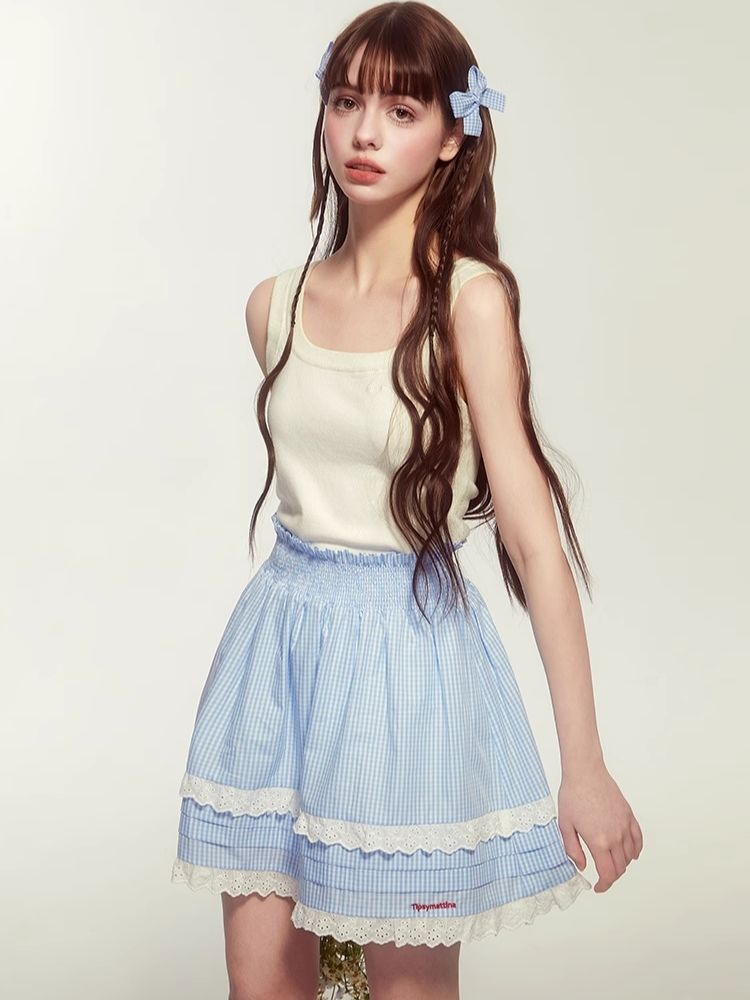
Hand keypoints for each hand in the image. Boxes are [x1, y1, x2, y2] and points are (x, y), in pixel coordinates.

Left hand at [557, 760, 642, 892]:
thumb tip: (583, 866)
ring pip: (630, 855)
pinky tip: (631, 853)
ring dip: (623, 864)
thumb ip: (573, 850)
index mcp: (598, 841)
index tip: (598, 887)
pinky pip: (638, 839)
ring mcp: (624, 825)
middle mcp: (615, 836)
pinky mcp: (628, 815)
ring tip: (611, 864)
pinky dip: (636, 850)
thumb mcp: (565, 825)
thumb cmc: (572, 795)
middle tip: (602, 876)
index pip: (608, 874)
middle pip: (620, 867)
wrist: (585, 772)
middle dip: (612, 876)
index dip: (604, 885)